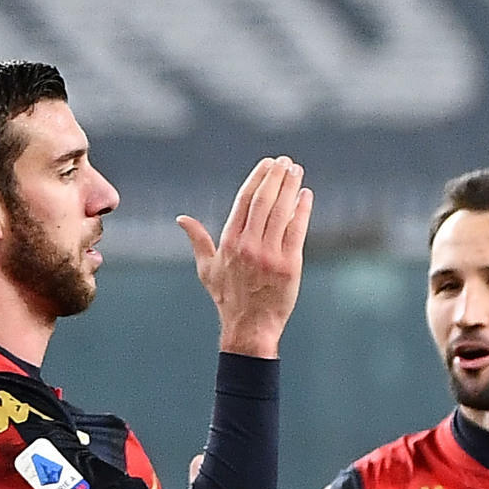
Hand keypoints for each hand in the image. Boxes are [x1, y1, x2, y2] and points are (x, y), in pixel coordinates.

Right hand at [180, 157, 311, 358]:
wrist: (250, 328)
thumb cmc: (227, 299)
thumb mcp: (207, 268)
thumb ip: (197, 240)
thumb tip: (182, 219)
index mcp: (229, 241)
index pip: (244, 200)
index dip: (257, 178)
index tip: (268, 164)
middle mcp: (248, 245)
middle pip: (263, 201)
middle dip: (275, 177)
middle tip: (286, 161)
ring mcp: (269, 255)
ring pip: (281, 212)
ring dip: (290, 188)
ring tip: (297, 171)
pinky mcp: (289, 266)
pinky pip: (296, 231)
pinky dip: (302, 211)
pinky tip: (306, 196)